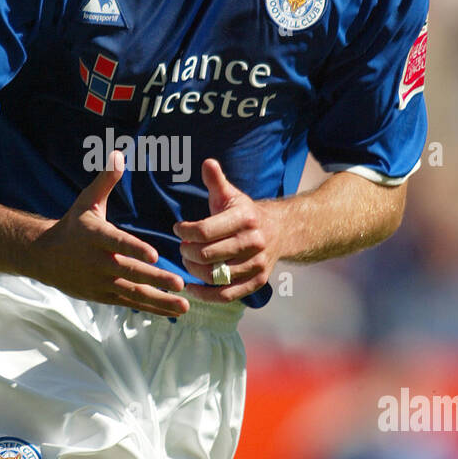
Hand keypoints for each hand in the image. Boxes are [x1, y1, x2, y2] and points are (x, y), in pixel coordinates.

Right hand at [28, 151, 188, 317]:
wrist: (44, 257)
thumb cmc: (73, 226)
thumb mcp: (86, 202)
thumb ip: (105, 181)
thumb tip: (119, 154)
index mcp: (95, 236)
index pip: (117, 243)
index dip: (134, 250)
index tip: (154, 255)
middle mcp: (97, 261)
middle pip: (129, 272)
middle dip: (155, 279)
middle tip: (180, 283)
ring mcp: (100, 282)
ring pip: (132, 293)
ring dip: (160, 300)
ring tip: (184, 304)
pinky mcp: (103, 296)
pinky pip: (130, 303)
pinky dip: (152, 308)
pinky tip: (173, 311)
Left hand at [174, 159, 281, 302]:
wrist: (280, 231)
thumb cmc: (244, 213)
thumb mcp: (231, 195)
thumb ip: (216, 181)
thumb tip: (207, 163)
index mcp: (245, 218)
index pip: (204, 231)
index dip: (184, 232)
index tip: (177, 229)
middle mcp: (254, 242)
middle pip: (207, 255)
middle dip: (187, 252)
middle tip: (182, 247)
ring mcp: (257, 264)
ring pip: (215, 276)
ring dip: (194, 271)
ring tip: (188, 261)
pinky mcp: (257, 282)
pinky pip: (227, 295)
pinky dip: (206, 295)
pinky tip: (192, 288)